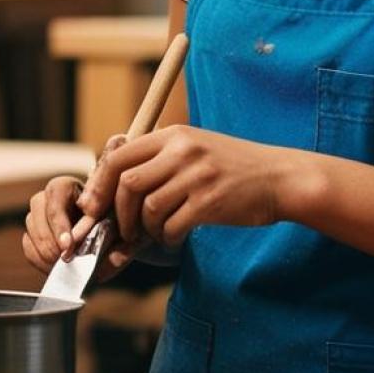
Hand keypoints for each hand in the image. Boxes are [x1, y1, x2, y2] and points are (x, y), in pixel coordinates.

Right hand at [20, 135, 135, 281]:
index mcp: (69, 185)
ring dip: (44, 251)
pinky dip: (38, 259)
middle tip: (64, 260)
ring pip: (30, 227)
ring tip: (62, 266)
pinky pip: (27, 245)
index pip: (55, 193)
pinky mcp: (33, 233)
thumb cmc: (115, 223)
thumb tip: (110, 263)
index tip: (69, 245)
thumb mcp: (122, 226)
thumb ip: (119, 241)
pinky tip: (54, 268)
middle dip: (49, 240)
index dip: (59, 221)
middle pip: (37, 210)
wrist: (108, 232)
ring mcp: (38, 214)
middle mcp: (49, 196)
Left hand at [74, 126, 294, 248]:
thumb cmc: (234, 167)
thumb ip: (160, 157)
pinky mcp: (212, 201)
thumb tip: (116, 181)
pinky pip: (173, 226)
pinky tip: (177, 238)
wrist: (280, 177)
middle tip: (125, 229)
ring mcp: (198, 175)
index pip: (119, 155)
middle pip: (127, 182)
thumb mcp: (196, 147)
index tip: (93, 206)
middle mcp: (183, 150)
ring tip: (158, 233)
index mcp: (174, 135)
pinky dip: (169, 238)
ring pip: (149, 207)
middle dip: (119, 212)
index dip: (99, 184)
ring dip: (146, 229)